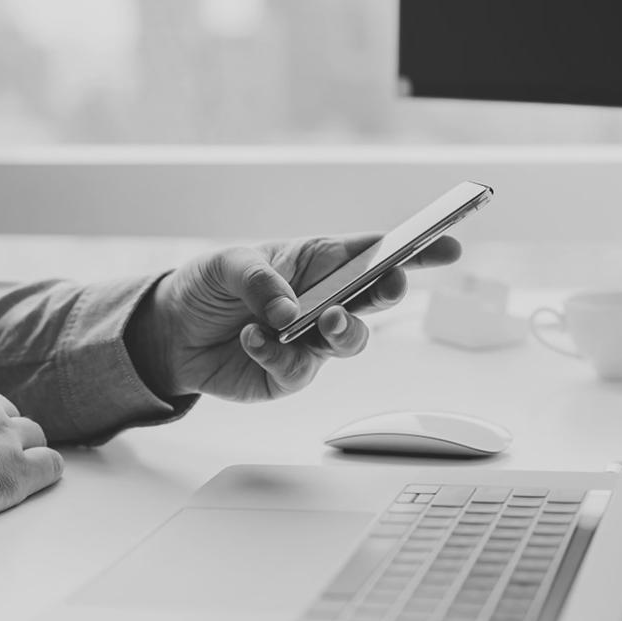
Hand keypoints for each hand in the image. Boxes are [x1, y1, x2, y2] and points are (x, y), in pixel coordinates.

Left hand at [131, 234, 460, 401]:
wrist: (172, 333)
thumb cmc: (208, 286)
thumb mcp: (226, 264)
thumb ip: (259, 279)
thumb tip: (287, 310)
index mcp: (319, 261)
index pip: (376, 252)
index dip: (417, 249)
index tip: (449, 247)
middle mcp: (326, 300)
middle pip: (375, 297)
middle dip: (390, 291)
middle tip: (389, 286)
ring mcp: (313, 340)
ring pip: (351, 340)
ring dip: (344, 330)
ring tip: (321, 320)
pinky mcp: (291, 374)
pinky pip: (298, 368)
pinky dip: (276, 354)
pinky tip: (252, 339)